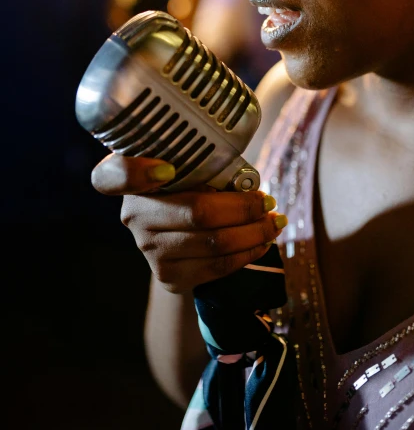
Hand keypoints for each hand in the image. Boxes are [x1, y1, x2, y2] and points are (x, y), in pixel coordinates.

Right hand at [91, 154, 286, 292]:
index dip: (136, 172)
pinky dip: (248, 252)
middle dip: (243, 208)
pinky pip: (217, 266)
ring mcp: (148, 249)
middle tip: (268, 201)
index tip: (167, 169)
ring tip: (275, 222)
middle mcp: (133, 216)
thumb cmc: (189, 186)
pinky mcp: (168, 276)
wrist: (176, 235)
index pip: (113, 176)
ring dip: (254, 232)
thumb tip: (248, 180)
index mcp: (130, 179)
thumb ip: (202, 163)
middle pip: (196, 213)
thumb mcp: (187, 166)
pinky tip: (264, 241)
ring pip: (214, 243)